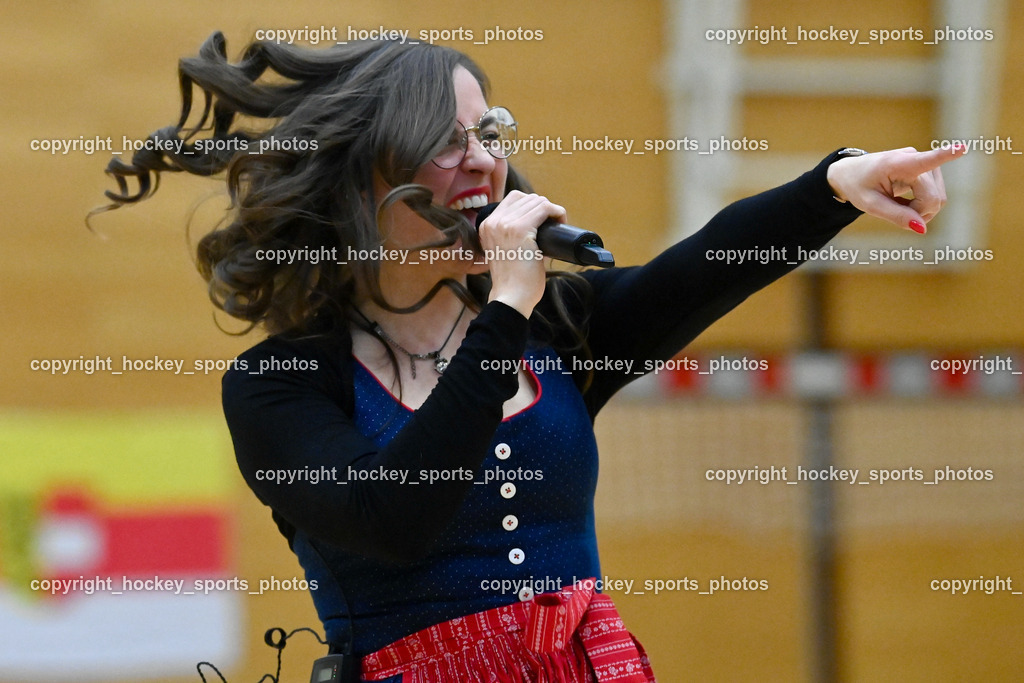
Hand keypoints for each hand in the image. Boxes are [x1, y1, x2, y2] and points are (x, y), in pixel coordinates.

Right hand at [479, 190, 564, 317]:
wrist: (511, 298)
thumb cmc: (513, 280)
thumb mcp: (504, 251)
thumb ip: (510, 236)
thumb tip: (536, 225)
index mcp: (486, 225)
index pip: (513, 199)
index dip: (531, 205)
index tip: (542, 220)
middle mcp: (493, 222)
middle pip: (525, 198)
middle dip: (542, 207)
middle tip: (552, 224)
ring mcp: (505, 225)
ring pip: (536, 201)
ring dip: (551, 209)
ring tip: (557, 224)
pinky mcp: (520, 230)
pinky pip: (544, 208)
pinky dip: (556, 211)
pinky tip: (561, 219)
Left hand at [826, 145, 967, 233]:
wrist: (850, 173)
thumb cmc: (857, 186)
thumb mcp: (870, 205)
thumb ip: (896, 216)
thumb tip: (922, 228)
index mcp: (897, 164)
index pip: (925, 160)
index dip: (945, 155)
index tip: (962, 148)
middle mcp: (914, 158)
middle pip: (934, 196)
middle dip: (920, 212)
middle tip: (898, 215)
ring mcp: (923, 161)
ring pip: (938, 197)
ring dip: (922, 209)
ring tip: (900, 207)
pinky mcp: (927, 168)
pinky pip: (936, 194)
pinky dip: (923, 204)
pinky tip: (907, 203)